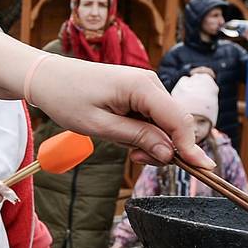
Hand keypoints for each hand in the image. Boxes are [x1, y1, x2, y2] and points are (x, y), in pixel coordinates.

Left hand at [28, 57, 212, 168]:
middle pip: (176, 123)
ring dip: (151, 141)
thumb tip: (169, 153)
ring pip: (165, 123)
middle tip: (135, 160)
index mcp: (142, 86)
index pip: (179, 120)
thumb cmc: (67, 98)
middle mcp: (150, 82)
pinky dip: (143, 132)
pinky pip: (152, 118)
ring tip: (121, 145)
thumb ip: (137, 137)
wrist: (47, 78)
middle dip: (164, 147)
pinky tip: (121, 134)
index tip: (200, 170)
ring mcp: (146, 86)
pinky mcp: (139, 93)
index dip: (190, 147)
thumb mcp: (100, 125)